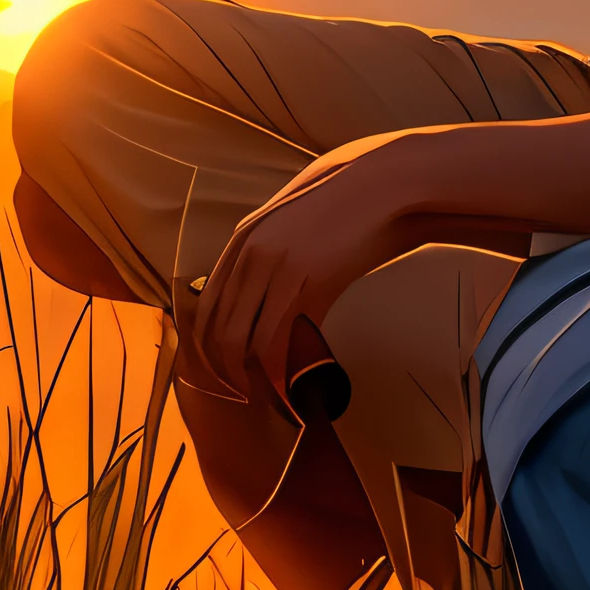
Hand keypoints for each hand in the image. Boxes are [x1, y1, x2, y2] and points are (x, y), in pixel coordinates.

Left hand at [182, 136, 424, 406]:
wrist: (383, 186)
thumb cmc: (345, 208)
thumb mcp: (294, 226)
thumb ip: (270, 256)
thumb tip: (266, 302)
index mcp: (242, 239)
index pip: (205, 306)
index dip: (210, 347)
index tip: (225, 374)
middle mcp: (249, 253)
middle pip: (218, 330)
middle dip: (226, 373)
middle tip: (245, 400)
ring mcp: (275, 267)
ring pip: (242, 341)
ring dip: (251, 380)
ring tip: (268, 403)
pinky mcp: (306, 282)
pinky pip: (279, 342)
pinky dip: (281, 375)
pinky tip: (293, 393)